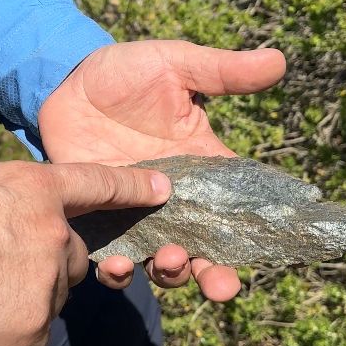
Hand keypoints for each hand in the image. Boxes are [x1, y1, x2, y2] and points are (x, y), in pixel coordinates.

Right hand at [0, 160, 170, 345]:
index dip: (132, 188)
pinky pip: (31, 334)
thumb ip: (3, 201)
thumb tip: (6, 219)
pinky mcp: (32, 331)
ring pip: (51, 296)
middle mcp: (53, 235)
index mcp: (34, 189)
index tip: (162, 191)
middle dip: (47, 264)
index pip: (98, 185)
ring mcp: (46, 284)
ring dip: (24, 298)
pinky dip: (8, 333)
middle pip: (75, 257)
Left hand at [39, 40, 285, 299]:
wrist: (65, 80)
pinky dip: (116, 269)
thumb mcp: (176, 65)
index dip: (254, 234)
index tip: (269, 254)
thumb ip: (222, 71)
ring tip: (170, 261)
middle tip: (222, 287)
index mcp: (201, 166)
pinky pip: (110, 256)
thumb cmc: (126, 71)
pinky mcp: (97, 219)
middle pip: (205, 249)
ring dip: (171, 272)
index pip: (237, 208)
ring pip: (161, 261)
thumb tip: (279, 59)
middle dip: (217, 275)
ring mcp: (134, 214)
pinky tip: (115, 263)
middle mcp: (172, 200)